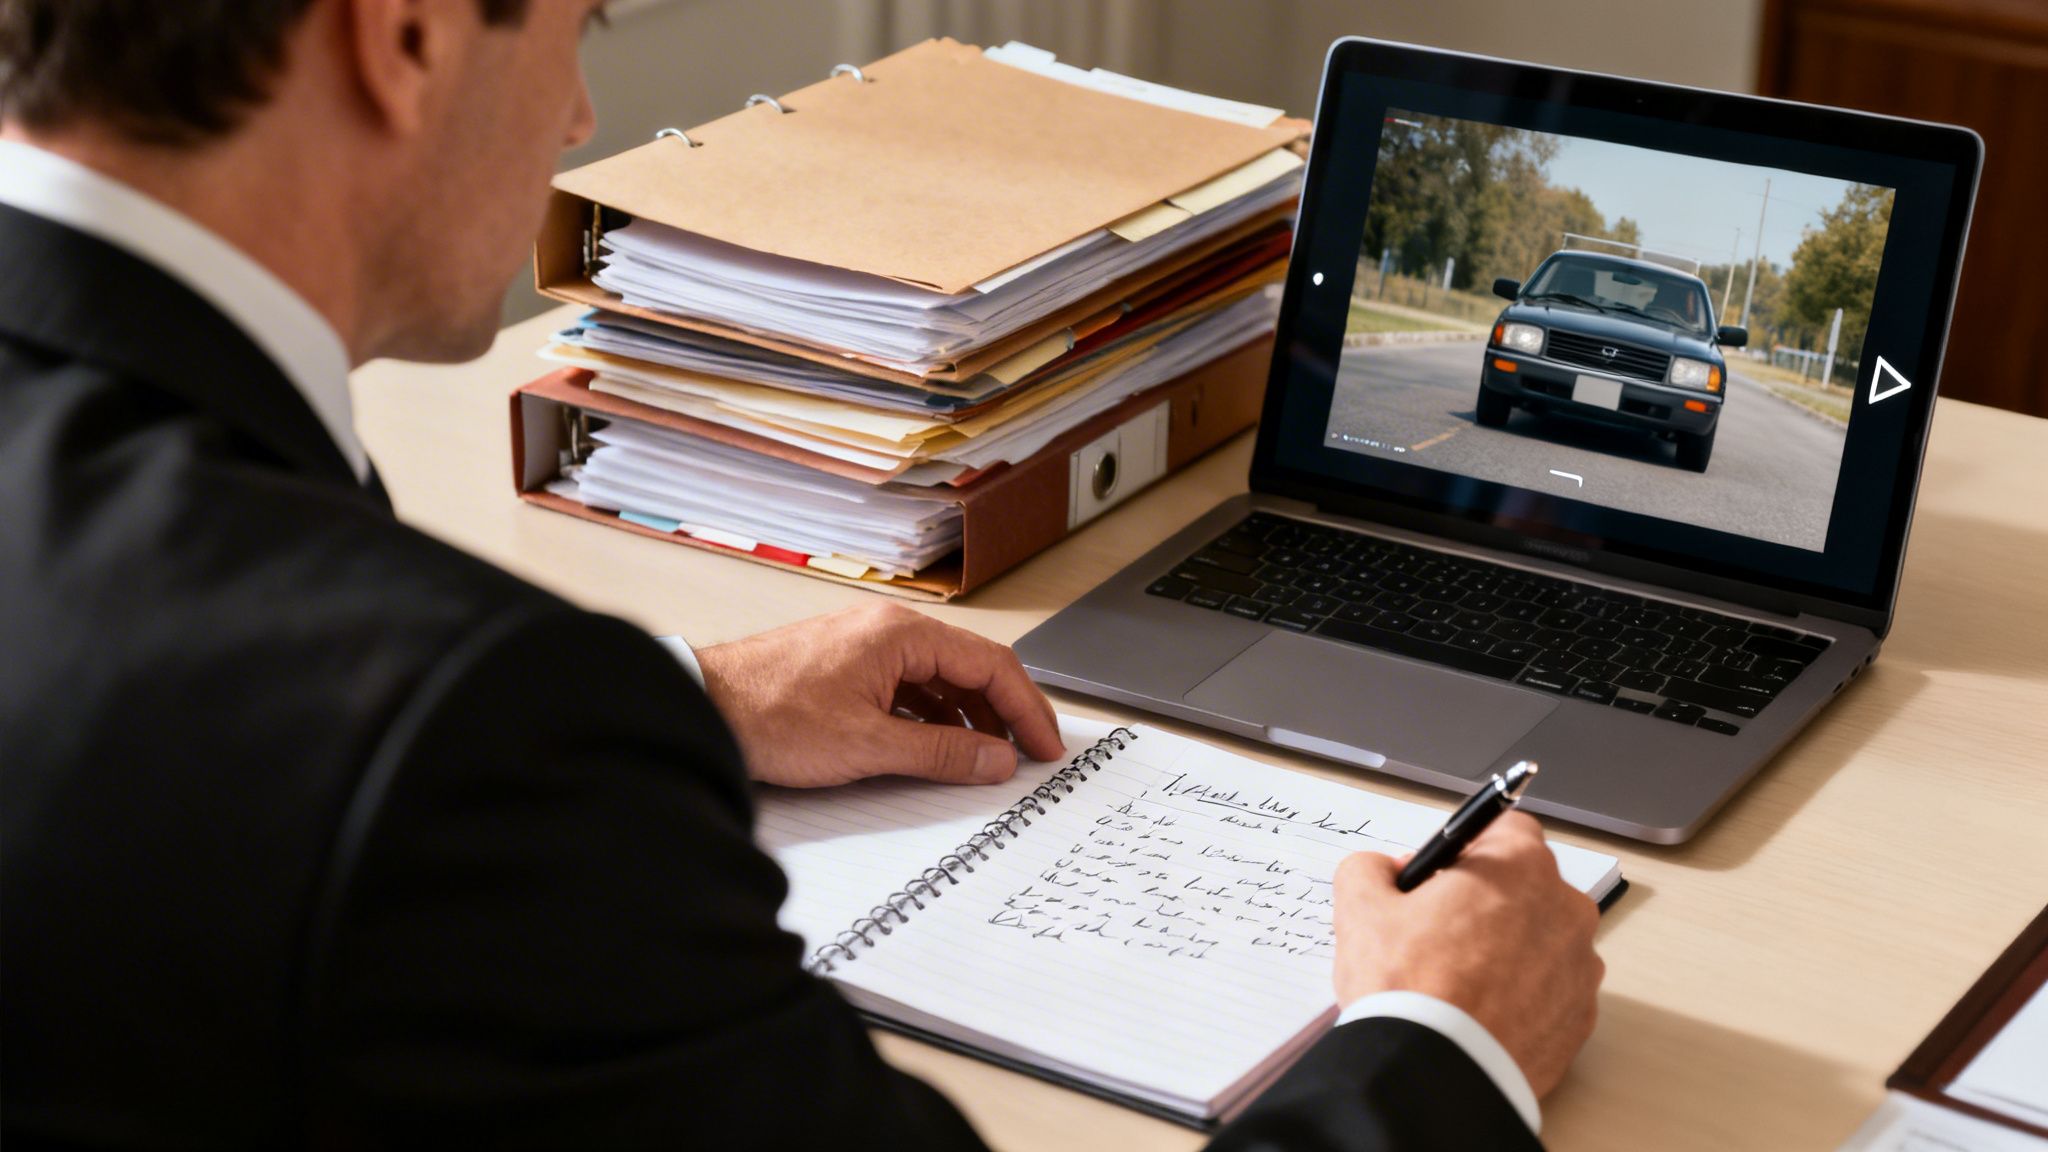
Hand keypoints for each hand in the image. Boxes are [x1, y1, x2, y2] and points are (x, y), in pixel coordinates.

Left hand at [695, 603, 1065, 788]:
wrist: (703, 707)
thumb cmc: (770, 714)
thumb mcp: (868, 745)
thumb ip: (942, 753)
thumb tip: (996, 759)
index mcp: (902, 634)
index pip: (990, 665)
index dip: (1026, 709)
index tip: (1046, 746)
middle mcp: (889, 630)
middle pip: (970, 669)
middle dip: (1004, 713)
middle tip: (1028, 755)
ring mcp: (867, 647)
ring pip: (940, 680)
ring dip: (969, 719)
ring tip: (986, 760)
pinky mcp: (848, 668)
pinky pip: (909, 688)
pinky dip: (933, 718)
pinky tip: (938, 748)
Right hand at [1331, 812, 1603, 1096]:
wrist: (1436, 1074)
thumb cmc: (1408, 986)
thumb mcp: (1360, 908)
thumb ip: (1370, 868)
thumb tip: (1386, 871)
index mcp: (1518, 865)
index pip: (1505, 827)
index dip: (1467, 849)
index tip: (1441, 877)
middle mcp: (1565, 907)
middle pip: (1526, 885)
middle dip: (1488, 901)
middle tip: (1438, 934)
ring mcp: (1580, 966)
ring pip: (1541, 939)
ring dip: (1509, 949)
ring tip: (1459, 983)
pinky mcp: (1581, 1016)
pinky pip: (1550, 990)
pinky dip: (1522, 995)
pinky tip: (1481, 1014)